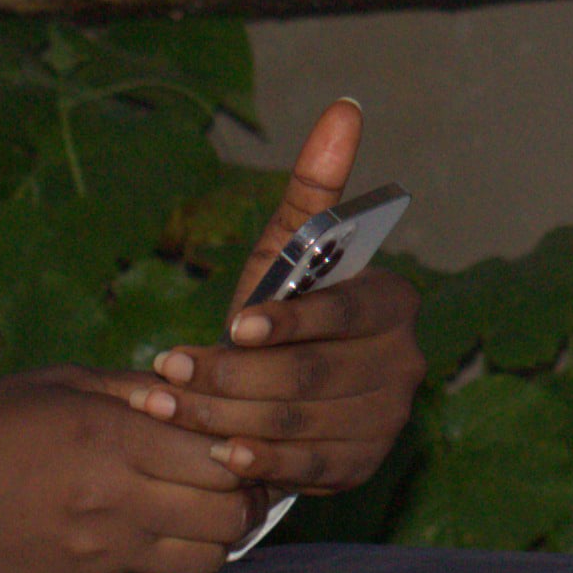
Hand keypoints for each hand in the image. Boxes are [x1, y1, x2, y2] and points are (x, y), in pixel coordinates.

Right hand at [0, 368, 253, 572]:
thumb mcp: (54, 386)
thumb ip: (133, 390)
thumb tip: (197, 391)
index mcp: (108, 438)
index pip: (225, 458)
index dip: (245, 451)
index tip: (239, 440)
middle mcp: (113, 501)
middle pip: (230, 516)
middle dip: (243, 498)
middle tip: (231, 481)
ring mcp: (99, 554)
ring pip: (205, 559)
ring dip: (211, 536)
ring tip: (190, 509)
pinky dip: (158, 555)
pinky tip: (131, 529)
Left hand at [161, 97, 428, 498]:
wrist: (282, 391)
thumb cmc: (282, 309)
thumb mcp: (289, 251)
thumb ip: (315, 186)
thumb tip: (344, 106)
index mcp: (394, 303)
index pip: (349, 310)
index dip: (294, 320)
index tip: (234, 324)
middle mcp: (404, 362)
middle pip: (316, 373)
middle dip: (234, 373)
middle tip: (168, 369)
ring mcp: (388, 417)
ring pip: (303, 419)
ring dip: (228, 415)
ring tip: (167, 406)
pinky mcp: (363, 464)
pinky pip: (313, 465)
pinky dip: (265, 460)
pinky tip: (220, 453)